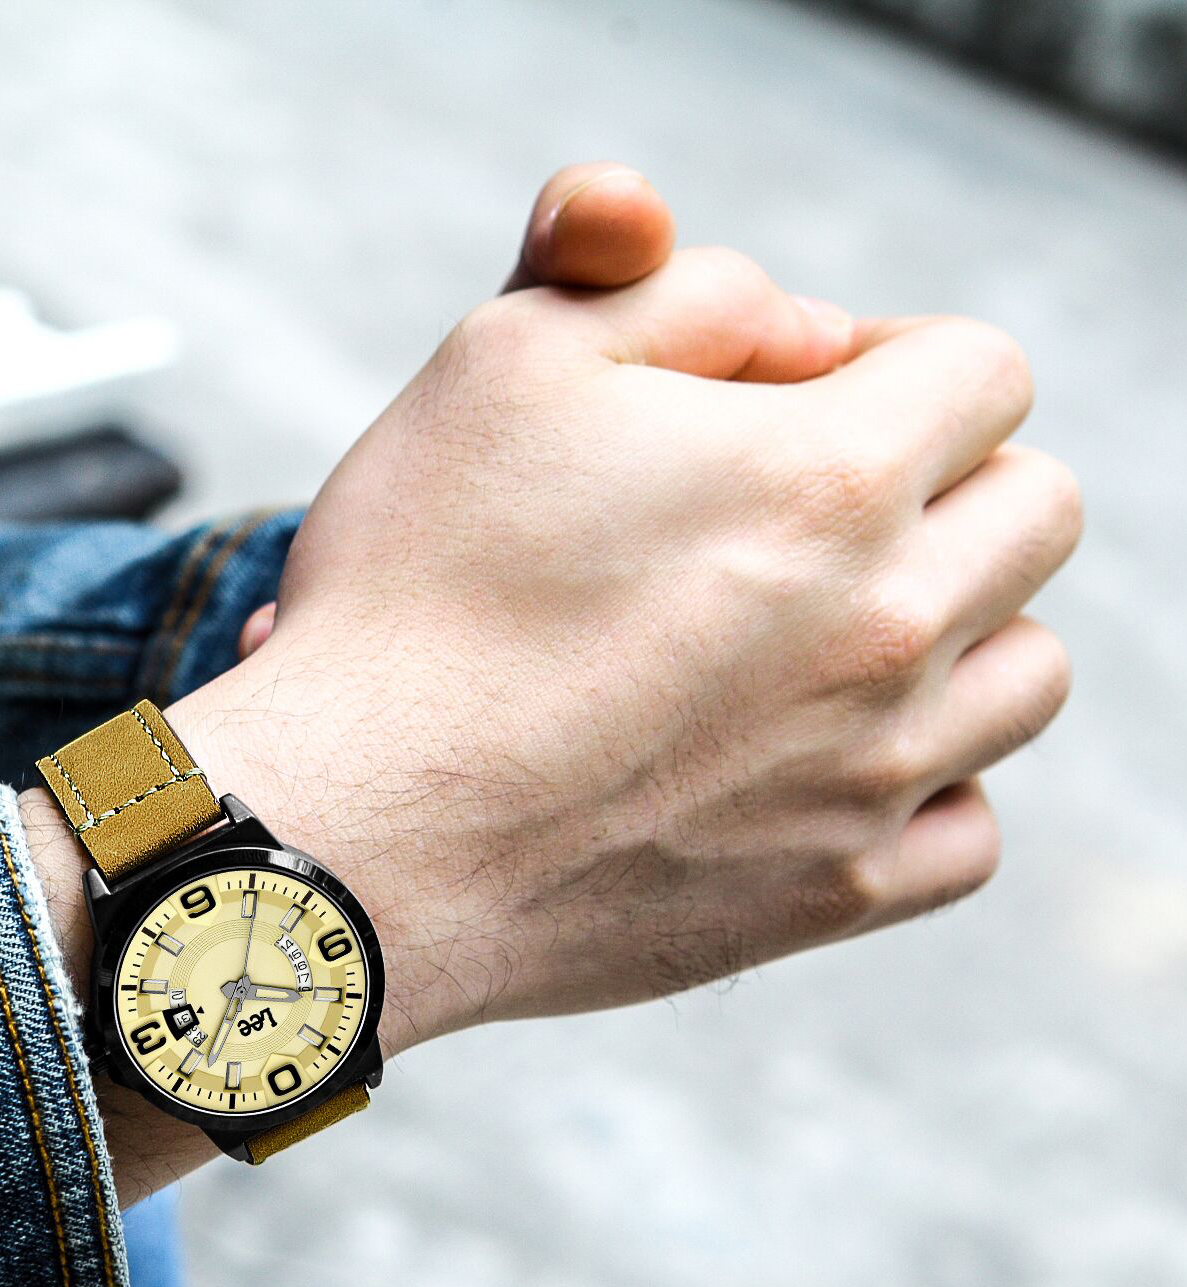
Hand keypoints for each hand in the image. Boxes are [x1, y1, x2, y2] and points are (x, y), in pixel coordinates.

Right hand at [172, 257, 1077, 1051]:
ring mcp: (872, 778)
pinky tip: (824, 764)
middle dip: (943, 483)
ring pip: (1026, 674)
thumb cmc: (406, 602)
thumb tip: (809, 333)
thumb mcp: (504, 364)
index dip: (889, 361)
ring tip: (827, 641)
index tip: (794, 404)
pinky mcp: (831, 895)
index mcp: (830, 479)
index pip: (984, 371)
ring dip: (956, 632)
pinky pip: (967, 831)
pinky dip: (924, 788)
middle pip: (1036, 512)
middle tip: (810, 516)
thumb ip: (684, 290)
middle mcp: (889, 630)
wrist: (350, 841)